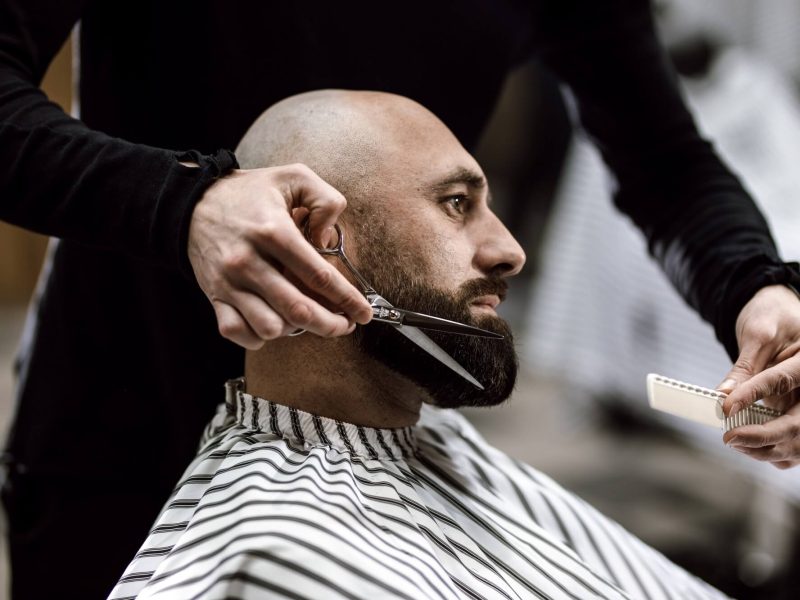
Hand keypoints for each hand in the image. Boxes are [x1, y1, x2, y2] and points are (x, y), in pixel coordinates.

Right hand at [188, 163, 371, 348]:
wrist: (192, 203)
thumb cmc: (251, 192)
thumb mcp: (294, 177)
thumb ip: (325, 201)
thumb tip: (328, 242)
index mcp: (272, 231)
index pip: (319, 276)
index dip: (347, 299)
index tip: (363, 312)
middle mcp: (248, 261)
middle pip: (299, 311)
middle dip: (330, 325)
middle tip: (345, 325)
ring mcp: (228, 282)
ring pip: (270, 327)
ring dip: (295, 330)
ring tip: (306, 318)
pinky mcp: (213, 296)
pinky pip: (237, 332)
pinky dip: (260, 336)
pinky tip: (275, 323)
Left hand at [718, 285, 799, 468]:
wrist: (782, 316)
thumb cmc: (773, 318)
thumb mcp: (757, 334)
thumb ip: (744, 365)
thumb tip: (724, 394)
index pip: (781, 381)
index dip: (752, 396)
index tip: (727, 409)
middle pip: (797, 423)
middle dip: (762, 436)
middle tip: (729, 438)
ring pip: (798, 441)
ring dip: (766, 448)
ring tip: (734, 441)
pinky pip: (795, 444)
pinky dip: (772, 451)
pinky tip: (749, 445)